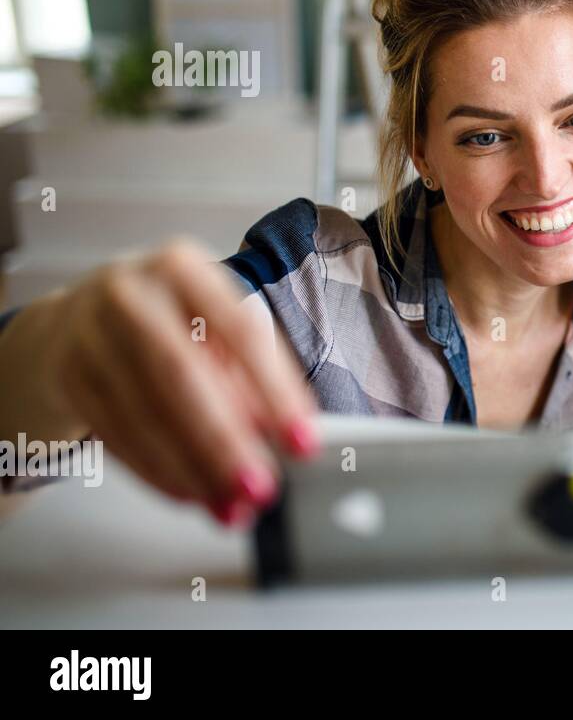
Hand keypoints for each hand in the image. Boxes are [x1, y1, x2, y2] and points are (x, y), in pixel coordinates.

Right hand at [25, 237, 319, 525]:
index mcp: (185, 268)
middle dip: (224, 440)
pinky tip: (188, 493)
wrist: (77, 318)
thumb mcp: (215, 330)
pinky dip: (157, 470)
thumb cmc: (170, 323)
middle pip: (181, 373)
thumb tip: (285, 439)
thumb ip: (250, 377)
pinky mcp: (67, 377)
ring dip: (192, 468)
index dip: (276, 390)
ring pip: (144, 412)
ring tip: (230, 505)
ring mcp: (89, 334)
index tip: (303, 441)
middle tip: (260, 487)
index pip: (241, 332)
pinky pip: (116, 435)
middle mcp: (131, 293)